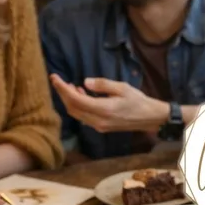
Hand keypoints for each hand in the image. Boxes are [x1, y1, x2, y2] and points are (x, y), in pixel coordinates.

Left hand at [50, 74, 167, 132]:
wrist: (150, 118)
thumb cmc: (138, 100)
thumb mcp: (122, 87)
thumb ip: (102, 85)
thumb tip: (85, 82)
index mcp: (103, 109)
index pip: (76, 99)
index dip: (62, 88)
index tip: (55, 77)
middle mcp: (98, 120)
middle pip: (72, 108)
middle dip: (62, 94)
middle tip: (58, 80)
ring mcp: (99, 126)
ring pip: (76, 114)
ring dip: (69, 101)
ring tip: (69, 86)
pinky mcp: (101, 127)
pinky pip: (83, 117)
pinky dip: (78, 106)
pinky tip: (81, 95)